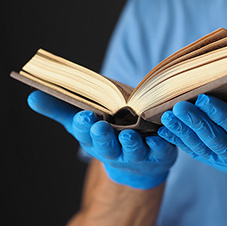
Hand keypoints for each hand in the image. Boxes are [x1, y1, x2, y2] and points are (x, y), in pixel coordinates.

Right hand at [28, 90, 176, 188]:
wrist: (141, 162)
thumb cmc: (111, 136)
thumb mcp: (85, 124)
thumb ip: (62, 109)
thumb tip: (33, 95)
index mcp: (97, 141)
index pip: (86, 134)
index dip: (83, 126)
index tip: (83, 116)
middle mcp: (116, 150)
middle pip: (107, 146)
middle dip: (103, 137)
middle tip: (99, 126)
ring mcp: (139, 154)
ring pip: (134, 150)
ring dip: (131, 143)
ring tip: (129, 133)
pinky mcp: (161, 154)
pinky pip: (163, 149)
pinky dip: (162, 143)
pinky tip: (160, 136)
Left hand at [158, 90, 226, 200]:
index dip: (223, 116)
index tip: (205, 99)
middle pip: (216, 141)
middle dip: (196, 123)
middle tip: (178, 106)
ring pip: (202, 148)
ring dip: (183, 132)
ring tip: (167, 116)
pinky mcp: (219, 163)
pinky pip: (198, 154)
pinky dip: (181, 143)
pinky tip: (166, 132)